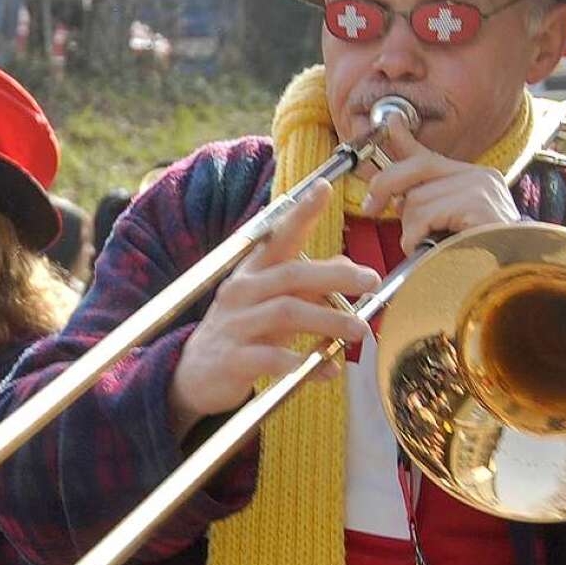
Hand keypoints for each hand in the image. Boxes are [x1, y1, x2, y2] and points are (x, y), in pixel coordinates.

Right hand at [168, 180, 379, 427]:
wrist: (194, 376)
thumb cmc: (242, 332)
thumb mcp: (272, 303)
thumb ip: (308, 284)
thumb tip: (347, 263)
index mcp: (253, 272)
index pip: (279, 236)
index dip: (301, 213)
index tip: (324, 188)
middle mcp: (242, 291)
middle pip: (292, 275)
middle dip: (335, 276)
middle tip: (372, 280)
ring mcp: (235, 324)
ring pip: (286, 313)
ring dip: (328, 320)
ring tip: (359, 330)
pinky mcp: (232, 359)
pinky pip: (272, 358)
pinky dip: (304, 364)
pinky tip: (328, 369)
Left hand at [362, 114, 520, 252]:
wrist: (515, 272)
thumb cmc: (480, 257)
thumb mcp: (447, 225)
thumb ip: (426, 206)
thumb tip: (397, 197)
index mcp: (474, 179)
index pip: (431, 154)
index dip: (404, 138)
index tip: (391, 123)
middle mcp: (479, 177)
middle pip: (418, 166)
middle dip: (386, 185)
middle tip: (372, 207)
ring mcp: (480, 188)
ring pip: (416, 198)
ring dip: (409, 228)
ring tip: (425, 245)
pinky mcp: (476, 204)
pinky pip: (425, 215)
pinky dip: (416, 236)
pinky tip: (431, 249)